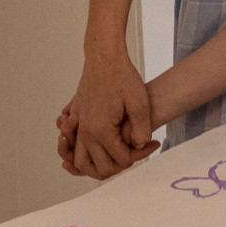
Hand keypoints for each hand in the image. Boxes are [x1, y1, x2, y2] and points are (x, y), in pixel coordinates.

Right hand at [63, 53, 156, 179]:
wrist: (103, 58)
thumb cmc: (121, 76)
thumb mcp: (140, 103)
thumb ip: (141, 130)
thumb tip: (139, 146)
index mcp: (101, 130)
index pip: (121, 160)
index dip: (139, 155)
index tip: (150, 144)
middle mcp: (86, 132)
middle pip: (99, 168)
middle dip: (119, 165)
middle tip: (134, 153)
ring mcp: (79, 127)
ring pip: (81, 163)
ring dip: (97, 166)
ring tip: (116, 159)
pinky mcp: (77, 120)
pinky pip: (75, 147)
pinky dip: (82, 154)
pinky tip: (100, 149)